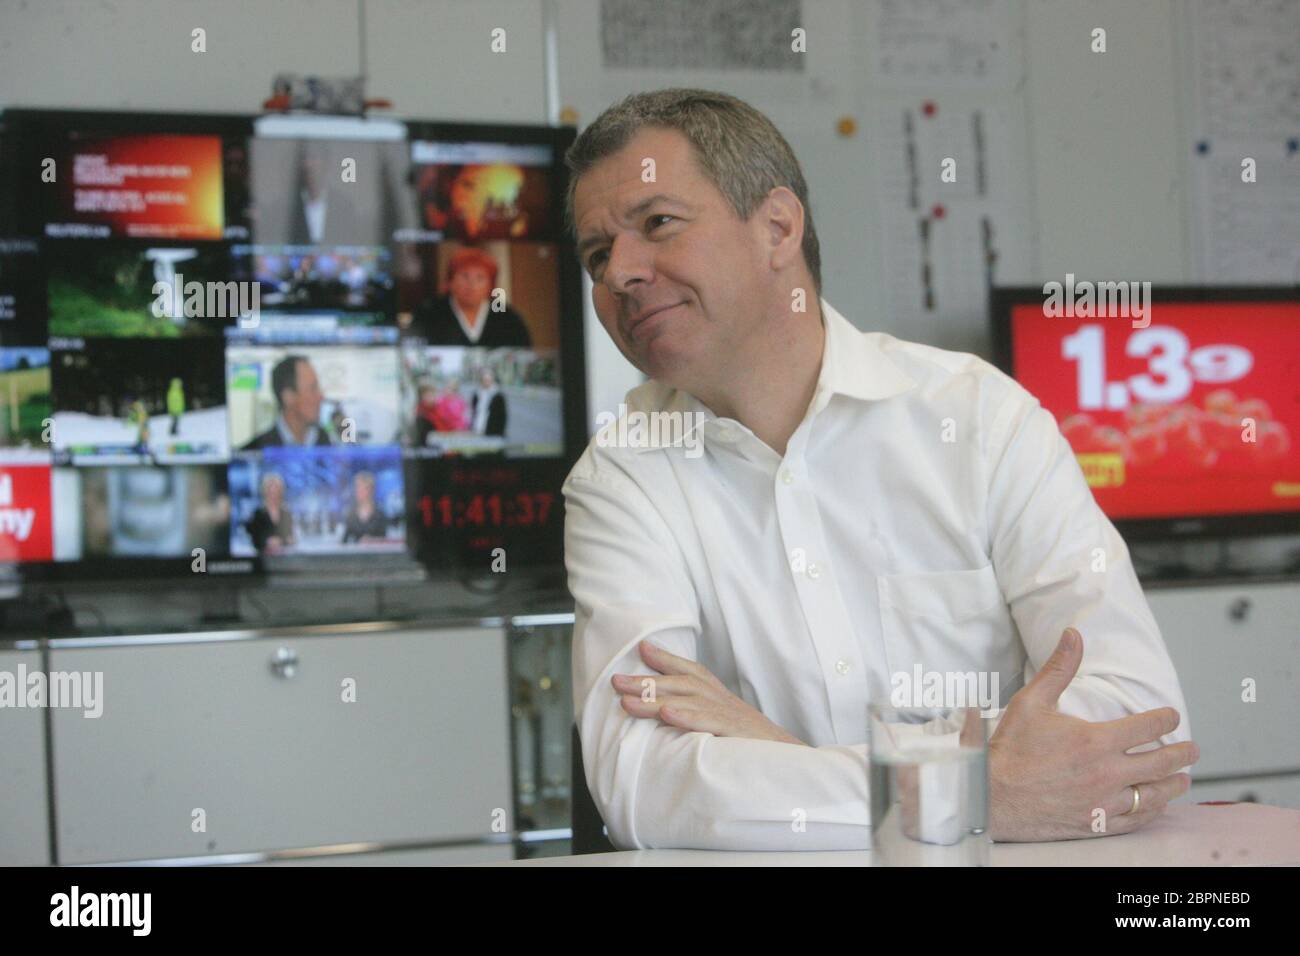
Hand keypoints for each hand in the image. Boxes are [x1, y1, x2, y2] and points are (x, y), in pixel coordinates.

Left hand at [612, 640, 807, 745]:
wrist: (795, 765)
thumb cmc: (756, 747)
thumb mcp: (727, 725)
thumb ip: (701, 714)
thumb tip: (669, 711)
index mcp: (721, 698)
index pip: (693, 671)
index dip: (668, 658)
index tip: (642, 648)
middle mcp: (724, 702)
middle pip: (682, 684)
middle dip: (647, 681)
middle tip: (615, 681)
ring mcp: (731, 717)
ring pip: (689, 701)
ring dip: (656, 699)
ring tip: (627, 701)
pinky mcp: (738, 735)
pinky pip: (711, 723)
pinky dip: (688, 717)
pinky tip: (667, 715)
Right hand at [988, 627, 1199, 840]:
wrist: (992, 795)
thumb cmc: (1010, 749)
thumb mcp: (1031, 702)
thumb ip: (1059, 669)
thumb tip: (1074, 635)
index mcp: (1096, 741)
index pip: (1148, 727)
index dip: (1166, 719)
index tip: (1171, 716)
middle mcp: (1107, 773)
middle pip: (1162, 763)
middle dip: (1183, 754)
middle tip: (1193, 749)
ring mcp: (1105, 802)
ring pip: (1155, 795)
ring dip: (1174, 784)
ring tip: (1182, 778)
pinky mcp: (1098, 824)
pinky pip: (1138, 820)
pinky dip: (1153, 811)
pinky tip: (1157, 805)